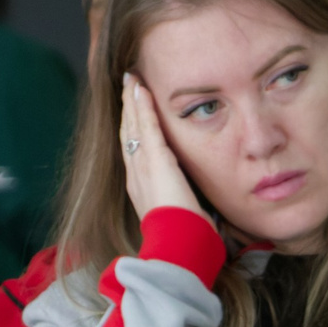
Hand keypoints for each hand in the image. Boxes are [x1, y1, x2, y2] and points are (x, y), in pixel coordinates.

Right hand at [119, 73, 205, 223]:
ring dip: (132, 102)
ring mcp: (143, 166)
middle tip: (127, 87)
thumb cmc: (183, 238)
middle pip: (128, 134)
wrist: (177, 245)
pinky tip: (141, 90)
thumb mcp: (182, 218)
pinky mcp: (156, 160)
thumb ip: (184, 207)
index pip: (135, 152)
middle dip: (128, 110)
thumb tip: (199, 212)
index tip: (133, 113)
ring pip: (134, 127)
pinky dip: (142, 107)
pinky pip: (146, 127)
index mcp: (141, 188)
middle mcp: (136, 175)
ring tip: (131, 81)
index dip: (133, 130)